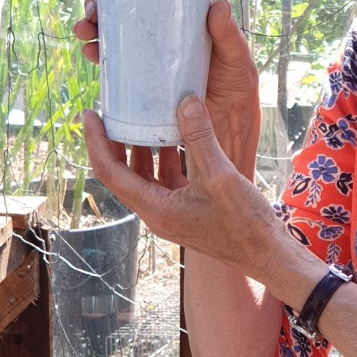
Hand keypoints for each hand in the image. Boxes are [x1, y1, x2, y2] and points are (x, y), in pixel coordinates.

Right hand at [73, 0, 259, 176]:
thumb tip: (218, 5)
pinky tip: (93, 54)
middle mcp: (163, 31)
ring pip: (113, 33)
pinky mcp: (143, 80)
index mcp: (183, 15)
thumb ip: (229, 36)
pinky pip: (115, 64)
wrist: (229, 126)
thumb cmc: (238, 85)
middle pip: (123, 7)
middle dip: (99, 2)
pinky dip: (99, 55)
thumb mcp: (237, 58)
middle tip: (92, 7)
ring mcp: (150, 55)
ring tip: (85, 31)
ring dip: (92, 27)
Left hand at [83, 95, 288, 283]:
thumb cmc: (244, 224)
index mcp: (156, 208)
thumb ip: (200, 138)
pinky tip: (177, 137)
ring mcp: (171, 213)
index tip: (89, 115)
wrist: (267, 254)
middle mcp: (157, 213)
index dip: (96, 142)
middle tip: (112, 111)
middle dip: (114, 142)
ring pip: (145, 176)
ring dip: (141, 148)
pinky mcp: (187, 210)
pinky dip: (165, 158)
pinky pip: (166, 180)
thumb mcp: (220, 176)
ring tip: (143, 117)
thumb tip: (185, 102)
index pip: (110, 172)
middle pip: (122, 174)